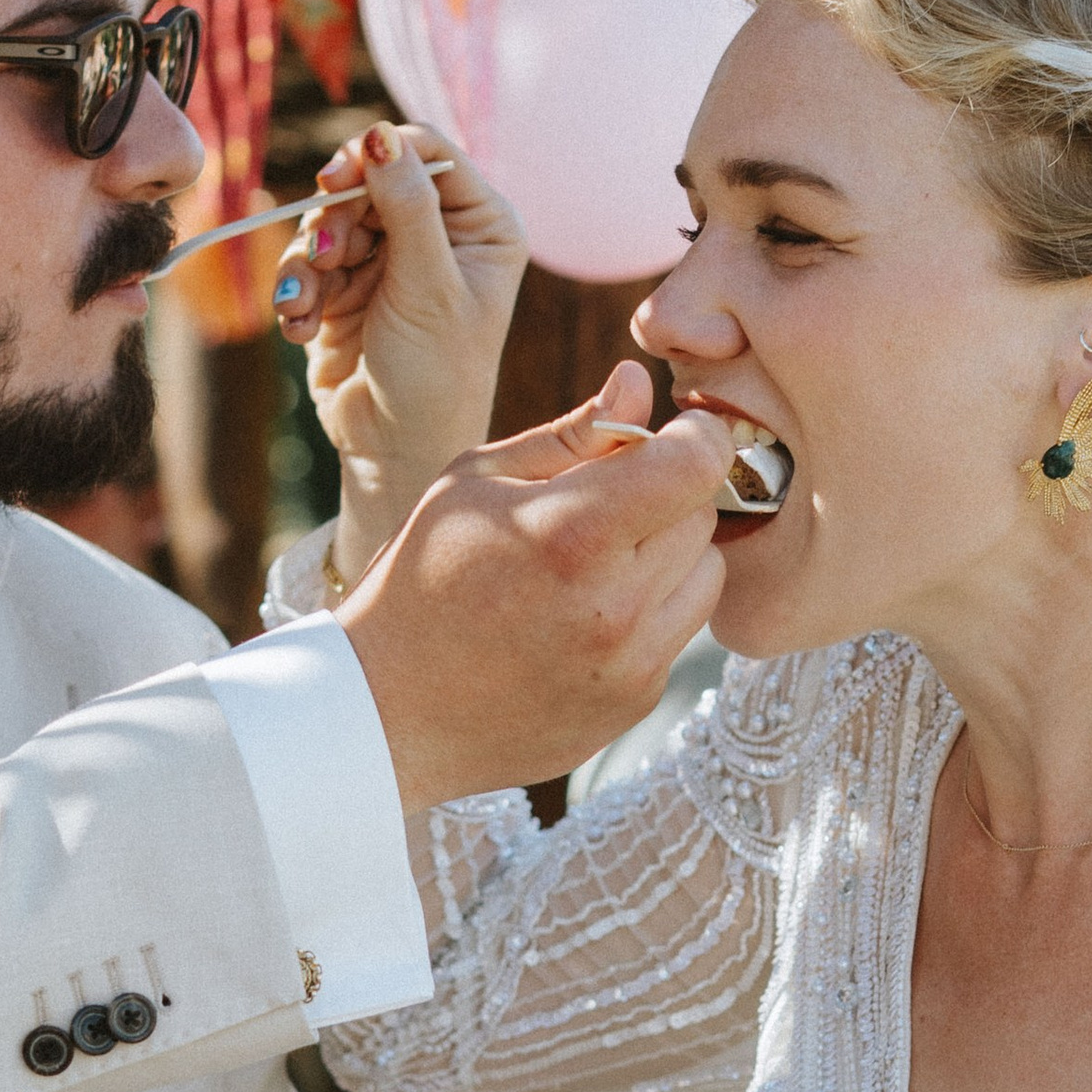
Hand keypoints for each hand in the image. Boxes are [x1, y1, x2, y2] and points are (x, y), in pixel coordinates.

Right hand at [277, 122, 528, 588]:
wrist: (396, 453)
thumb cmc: (435, 376)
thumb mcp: (426, 286)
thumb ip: (405, 207)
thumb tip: (380, 135)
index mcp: (481, 223)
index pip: (426, 152)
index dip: (377, 155)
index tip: (337, 178)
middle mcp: (437, 233)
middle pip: (366, 180)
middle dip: (336, 219)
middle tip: (326, 257)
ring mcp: (388, 259)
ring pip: (328, 220)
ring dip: (309, 260)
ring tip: (309, 304)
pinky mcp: (345, 287)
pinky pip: (306, 261)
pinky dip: (297, 290)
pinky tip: (300, 325)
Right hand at [340, 367, 735, 810]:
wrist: (384, 708)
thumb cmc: (419, 579)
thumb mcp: (473, 484)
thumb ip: (570, 434)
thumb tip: (639, 383)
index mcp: (570, 534)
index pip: (698, 463)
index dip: (692, 438)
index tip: (665, 439)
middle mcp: (614, 606)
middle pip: (703, 514)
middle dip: (667, 496)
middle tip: (603, 506)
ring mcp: (630, 664)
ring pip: (706, 575)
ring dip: (669, 557)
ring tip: (594, 565)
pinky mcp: (635, 703)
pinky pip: (679, 633)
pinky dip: (650, 614)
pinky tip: (583, 618)